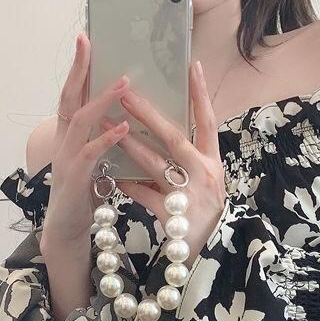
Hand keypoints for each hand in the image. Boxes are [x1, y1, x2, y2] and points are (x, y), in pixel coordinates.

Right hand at [42, 33, 129, 251]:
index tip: (86, 40)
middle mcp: (64, 141)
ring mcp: (67, 158)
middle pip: (68, 97)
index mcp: (70, 134)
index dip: (78, 67)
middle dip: (78, 69)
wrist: (66, 228)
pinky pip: (91, 153)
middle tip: (87, 42)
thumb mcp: (92, 157)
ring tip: (122, 82)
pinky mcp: (76, 178)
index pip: (73, 93)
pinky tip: (122, 126)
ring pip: (80, 121)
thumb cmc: (84, 191)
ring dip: (101, 99)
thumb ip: (100, 134)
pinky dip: (107, 138)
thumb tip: (122, 111)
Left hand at [115, 60, 226, 266]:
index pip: (208, 121)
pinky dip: (128, 185)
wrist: (209, 255)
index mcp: (213, 163)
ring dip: (128, 145)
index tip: (193, 65)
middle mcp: (204, 175)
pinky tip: (113, 175)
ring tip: (106, 127)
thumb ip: (186, 159)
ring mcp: (189, 195)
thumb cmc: (203, 213)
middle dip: (148, 115)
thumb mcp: (204, 183)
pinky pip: (144, 195)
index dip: (201, 94)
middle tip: (126, 94)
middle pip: (174, 138)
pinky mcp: (172, 215)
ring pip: (154, 164)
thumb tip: (161, 129)